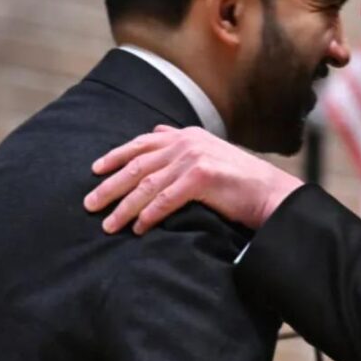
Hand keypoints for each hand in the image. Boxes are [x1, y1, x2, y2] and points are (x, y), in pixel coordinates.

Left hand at [83, 125, 303, 233]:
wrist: (270, 193)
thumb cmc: (240, 181)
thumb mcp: (209, 152)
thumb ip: (183, 143)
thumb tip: (157, 131)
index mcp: (187, 135)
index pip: (141, 143)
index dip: (115, 156)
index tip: (95, 170)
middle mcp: (187, 142)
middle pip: (137, 165)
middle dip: (110, 186)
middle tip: (89, 204)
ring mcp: (193, 158)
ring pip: (146, 185)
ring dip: (123, 207)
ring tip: (108, 224)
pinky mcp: (201, 177)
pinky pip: (164, 200)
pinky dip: (148, 216)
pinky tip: (138, 229)